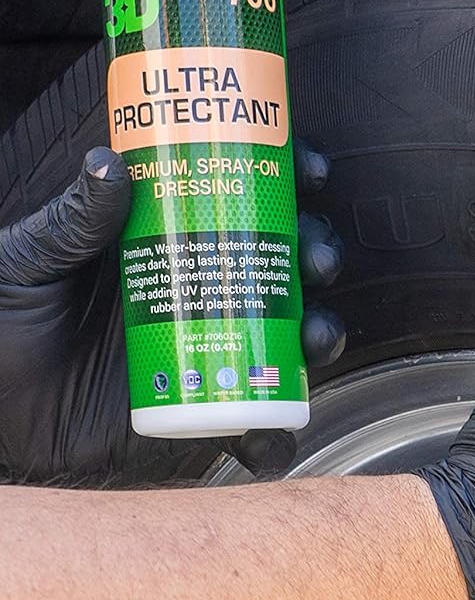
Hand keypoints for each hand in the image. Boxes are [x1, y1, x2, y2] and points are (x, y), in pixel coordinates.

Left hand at [0, 145, 345, 483]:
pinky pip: (254, 426)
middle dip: (316, 256)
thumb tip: (111, 164)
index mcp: (165, 242)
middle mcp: (199, 292)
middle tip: (313, 261)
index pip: (240, 200)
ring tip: (312, 338)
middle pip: (282, 264)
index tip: (310, 173)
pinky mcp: (201, 410)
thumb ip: (68, 222)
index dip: (287, 182)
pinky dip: (276, 435)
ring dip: (320, 333)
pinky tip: (278, 428)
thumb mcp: (23, 261)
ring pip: (288, 337)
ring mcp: (208, 350)